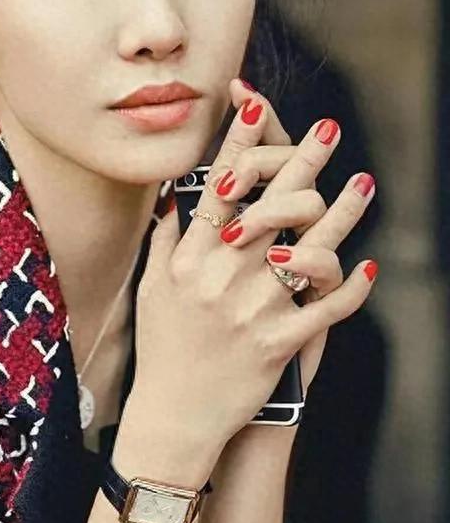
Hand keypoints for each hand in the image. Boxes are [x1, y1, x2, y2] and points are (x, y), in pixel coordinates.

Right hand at [132, 79, 376, 460]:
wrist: (174, 416)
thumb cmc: (163, 349)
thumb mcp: (154, 290)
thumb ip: (168, 242)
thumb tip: (177, 198)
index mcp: (192, 259)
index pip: (219, 188)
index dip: (240, 144)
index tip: (258, 105)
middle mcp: (222, 277)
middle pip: (272, 203)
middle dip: (303, 161)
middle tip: (328, 131)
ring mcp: (253, 309)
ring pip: (310, 249)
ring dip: (344, 214)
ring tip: (363, 184)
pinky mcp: (277, 342)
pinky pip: (325, 308)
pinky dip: (351, 288)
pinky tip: (368, 267)